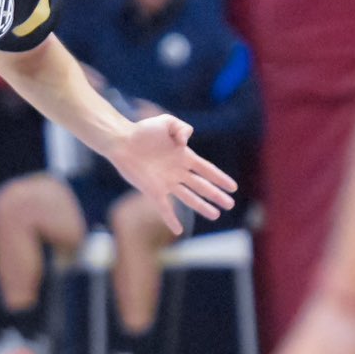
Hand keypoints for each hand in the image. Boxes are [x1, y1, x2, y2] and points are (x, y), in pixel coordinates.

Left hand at [105, 115, 236, 232]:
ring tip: (215, 215)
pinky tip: (179, 230)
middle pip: (202, 186)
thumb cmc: (143, 130)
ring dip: (202, 207)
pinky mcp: (152, 191)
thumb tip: (185, 143)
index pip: (207, 170)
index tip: (233, 187)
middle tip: (230, 204)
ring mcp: (166, 183)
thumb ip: (182, 129)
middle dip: (216, 195)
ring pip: (189, 198)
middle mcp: (178, 172)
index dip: (220, 178)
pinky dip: (171, 219)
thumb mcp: (167, 122)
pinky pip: (164, 208)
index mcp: (184, 157)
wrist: (121, 141)